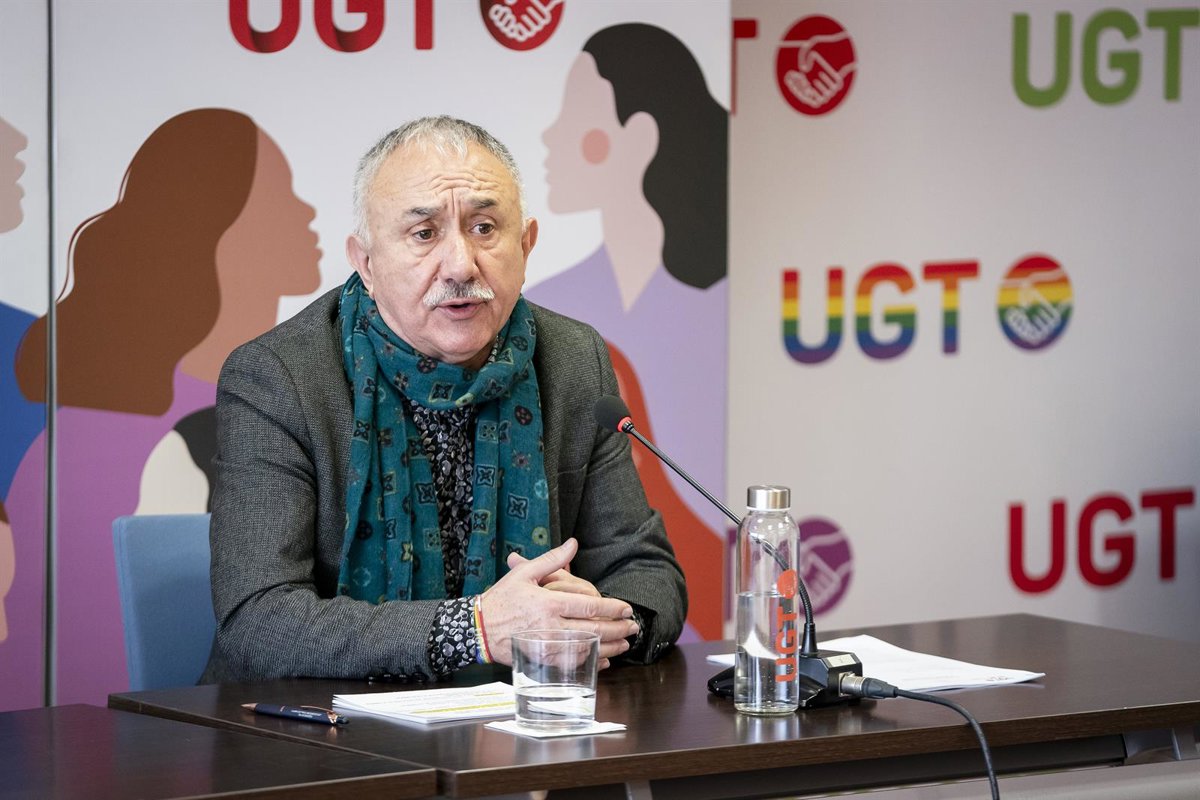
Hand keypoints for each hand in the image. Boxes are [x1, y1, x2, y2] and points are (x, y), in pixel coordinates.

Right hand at [480, 539, 638, 668]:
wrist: (478, 628)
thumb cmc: (501, 599)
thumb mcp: (524, 574)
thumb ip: (552, 559)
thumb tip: (573, 544)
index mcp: (549, 603)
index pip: (590, 607)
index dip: (613, 608)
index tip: (627, 608)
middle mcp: (551, 627)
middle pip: (594, 630)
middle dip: (618, 629)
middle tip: (633, 627)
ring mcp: (548, 646)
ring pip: (587, 649)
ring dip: (610, 648)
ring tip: (625, 644)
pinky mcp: (543, 660)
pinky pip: (572, 663)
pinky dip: (591, 663)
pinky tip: (603, 661)